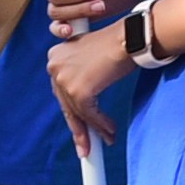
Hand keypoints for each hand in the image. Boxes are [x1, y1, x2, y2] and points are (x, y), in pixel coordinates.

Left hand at [49, 16, 134, 138]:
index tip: (79, 127)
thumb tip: (82, 105)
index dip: (73, 112)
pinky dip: (100, 125)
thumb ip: (80, 75)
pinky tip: (110, 131)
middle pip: (66, 104)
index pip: (62, 92)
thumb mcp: (90, 58)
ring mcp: (64, 79)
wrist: (130, 37)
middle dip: (79, 128)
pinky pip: (89, 114)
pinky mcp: (78, 90)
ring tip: (105, 140)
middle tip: (85, 147)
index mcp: (55, 56)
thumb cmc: (117, 44)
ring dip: (93, 130)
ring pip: (78, 112)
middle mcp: (54, 66)